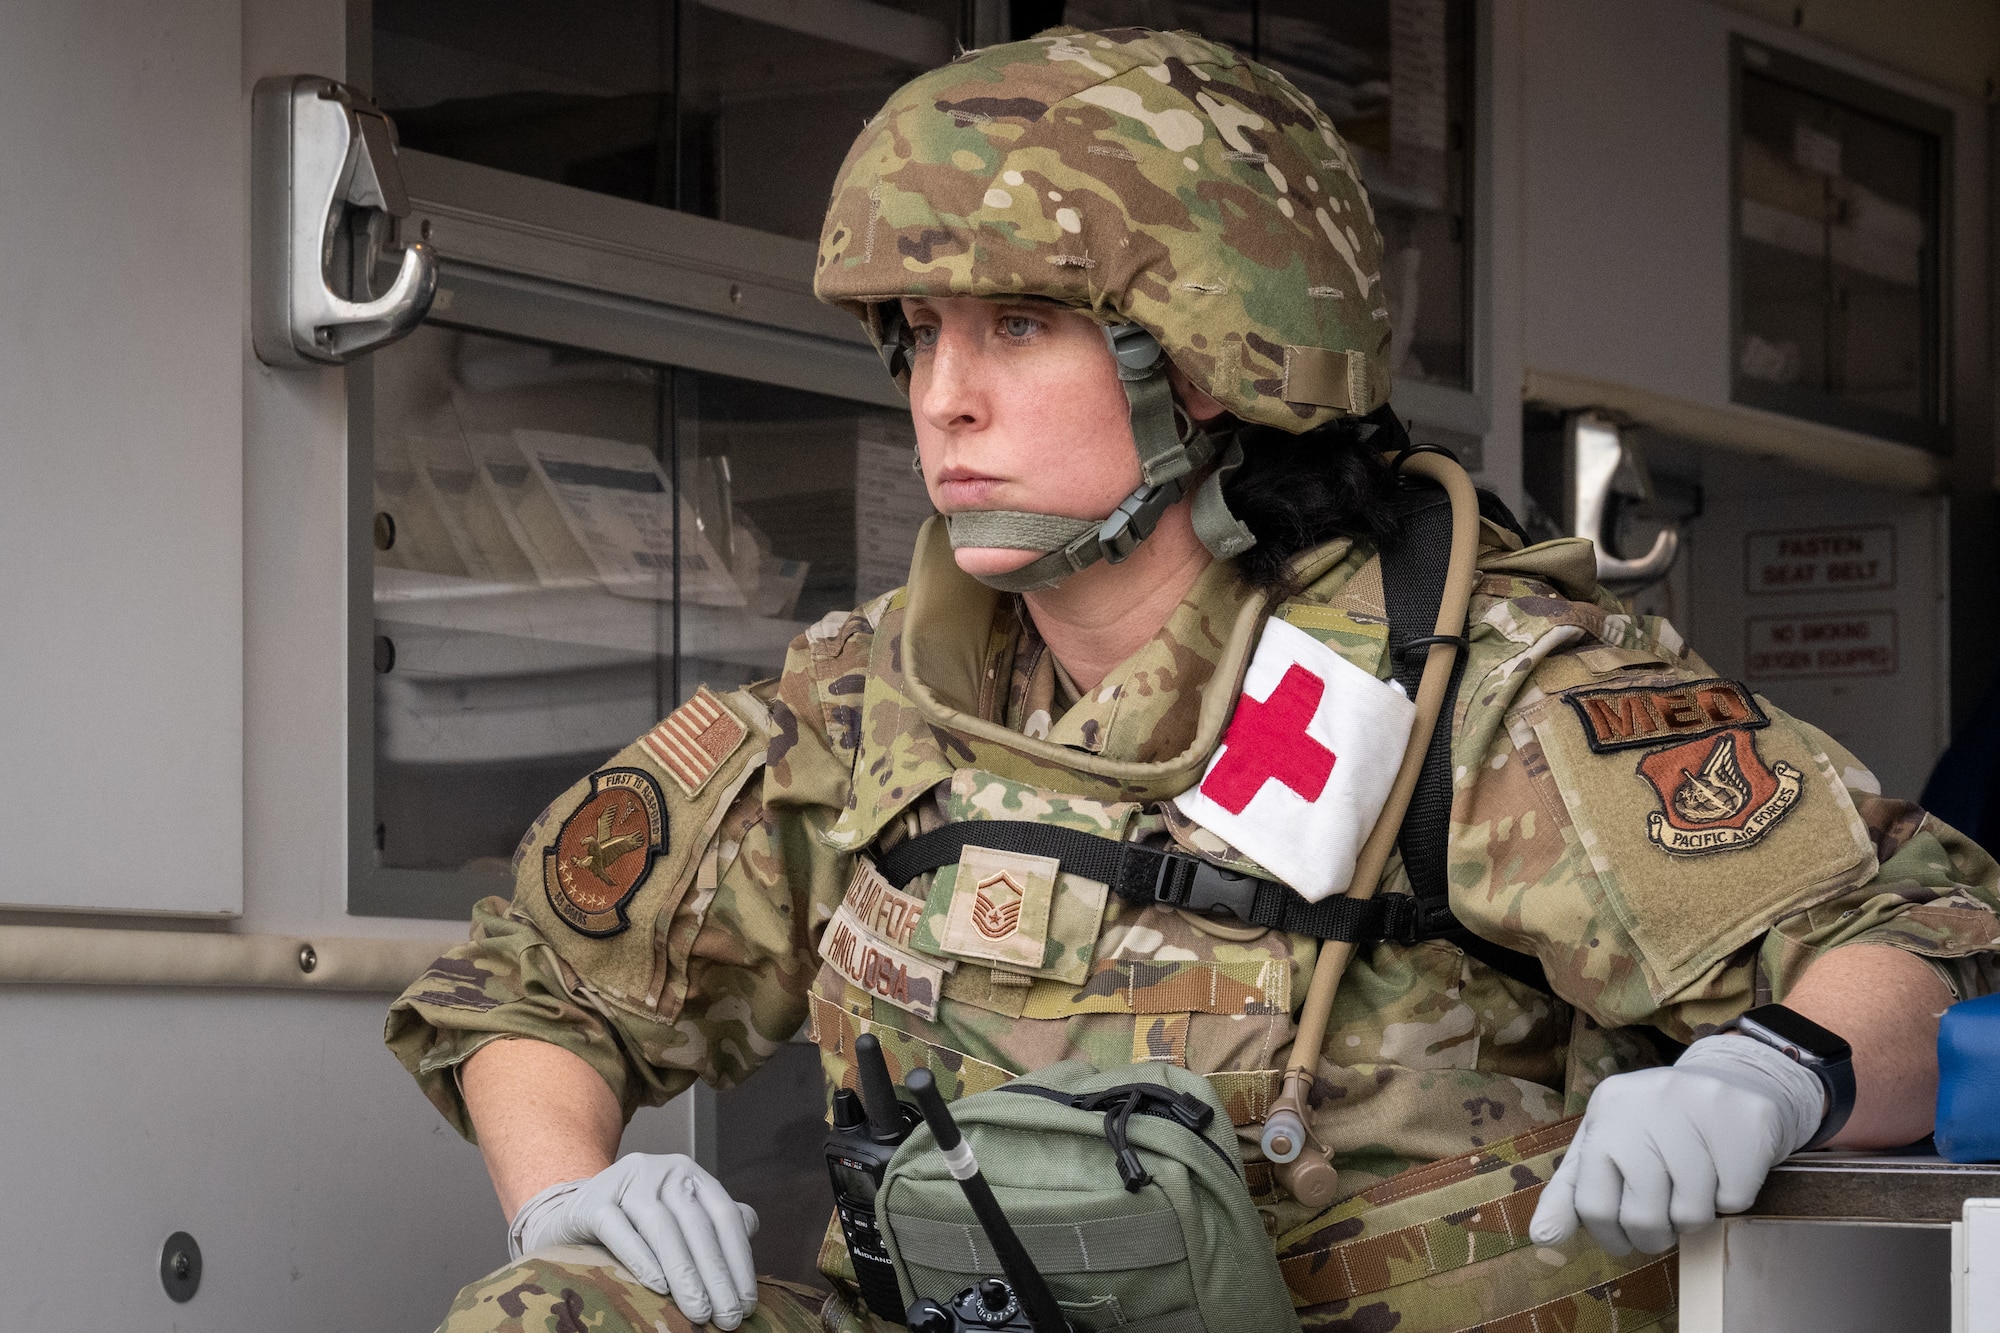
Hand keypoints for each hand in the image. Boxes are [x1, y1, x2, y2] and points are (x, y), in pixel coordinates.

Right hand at [510, 1154, 761, 1328]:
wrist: (570, 1215)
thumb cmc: (633, 1224)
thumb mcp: (676, 1215)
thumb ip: (711, 1220)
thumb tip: (750, 1228)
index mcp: (689, 1175)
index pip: (724, 1216)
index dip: (739, 1260)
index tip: (747, 1303)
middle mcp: (661, 1170)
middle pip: (696, 1224)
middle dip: (716, 1275)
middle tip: (728, 1317)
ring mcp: (625, 1181)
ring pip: (662, 1226)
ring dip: (684, 1273)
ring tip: (698, 1311)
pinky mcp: (592, 1201)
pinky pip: (619, 1229)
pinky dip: (641, 1257)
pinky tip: (657, 1287)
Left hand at [1529, 1034, 1824, 1254]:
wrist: (1735, 1082)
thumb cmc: (1660, 1127)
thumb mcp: (1607, 1146)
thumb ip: (1573, 1190)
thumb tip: (1541, 1236)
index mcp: (1606, 1109)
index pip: (1592, 1203)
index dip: (1610, 1236)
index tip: (1626, 1239)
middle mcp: (1646, 1101)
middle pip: (1643, 1216)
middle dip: (1657, 1234)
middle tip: (1667, 1220)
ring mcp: (1698, 1105)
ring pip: (1692, 1214)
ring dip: (1696, 1217)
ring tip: (1697, 1189)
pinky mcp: (1747, 1119)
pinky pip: (1734, 1200)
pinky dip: (1731, 1201)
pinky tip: (1725, 1171)